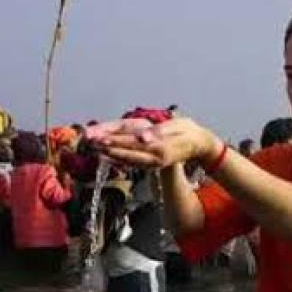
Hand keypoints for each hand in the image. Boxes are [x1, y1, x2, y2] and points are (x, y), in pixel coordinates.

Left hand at [92, 117, 219, 169]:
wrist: (200, 145)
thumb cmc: (188, 132)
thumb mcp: (178, 127)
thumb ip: (160, 132)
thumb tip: (144, 138)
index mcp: (159, 147)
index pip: (132, 143)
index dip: (115, 141)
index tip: (99, 139)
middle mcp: (154, 158)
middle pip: (126, 154)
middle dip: (108, 149)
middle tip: (91, 144)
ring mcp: (153, 163)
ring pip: (128, 161)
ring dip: (110, 156)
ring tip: (94, 150)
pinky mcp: (151, 164)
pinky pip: (132, 163)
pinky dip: (118, 160)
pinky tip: (107, 157)